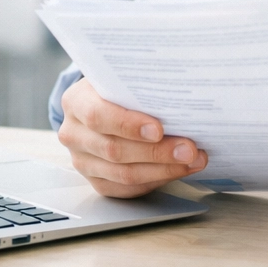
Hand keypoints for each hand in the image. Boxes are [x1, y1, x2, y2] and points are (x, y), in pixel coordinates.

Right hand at [57, 77, 208, 197]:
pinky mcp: (97, 181)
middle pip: (114, 150)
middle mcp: (74, 134)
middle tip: (189, 149)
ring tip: (193, 160)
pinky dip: (157, 180)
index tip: (159, 129)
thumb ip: (142, 85)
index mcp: (76, 102)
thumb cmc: (121, 88)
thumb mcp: (125, 77)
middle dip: (157, 152)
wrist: (107, 103)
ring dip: (163, 169)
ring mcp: (82, 161)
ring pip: (123, 174)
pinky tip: (179, 170)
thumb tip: (181, 94)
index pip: (97, 116)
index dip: (128, 125)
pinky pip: (127, 189)